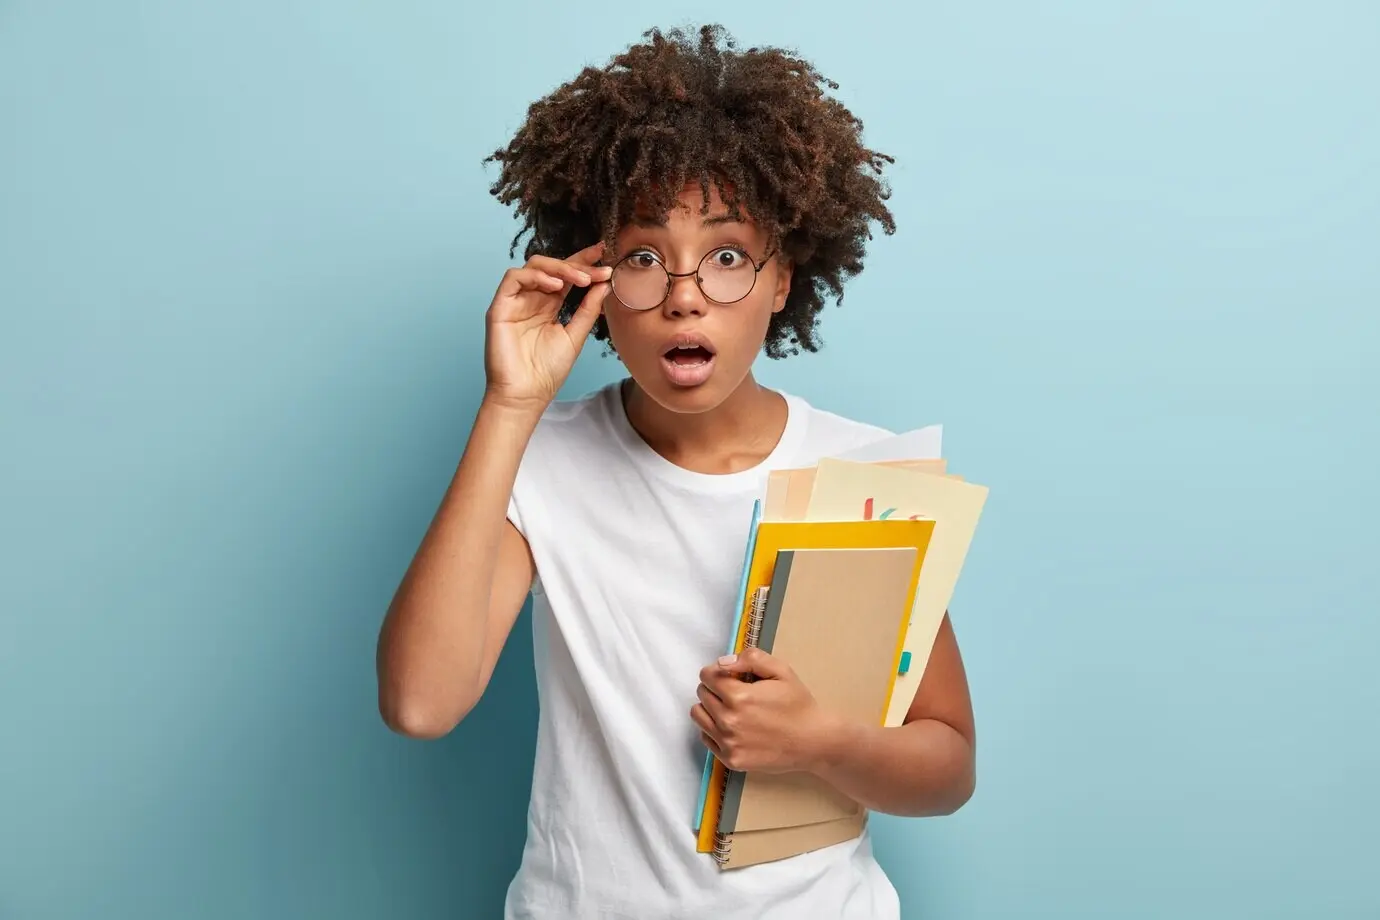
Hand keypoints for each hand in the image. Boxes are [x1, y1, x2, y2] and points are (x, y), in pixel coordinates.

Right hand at [483, 242, 612, 412]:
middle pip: (552, 266)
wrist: (526, 395)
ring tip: (581, 279)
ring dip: (560, 268)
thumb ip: (588, 309)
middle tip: (599, 268)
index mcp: (548, 306)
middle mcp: (531, 300)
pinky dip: (536, 276)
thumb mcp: (575, 336)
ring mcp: (515, 302)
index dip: (583, 262)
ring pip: (533, 266)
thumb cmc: (547, 372)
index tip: (605, 256)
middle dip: (577, 263)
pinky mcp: (500, 307)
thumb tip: (604, 284)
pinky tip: (556, 285)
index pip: (566, 276)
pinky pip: (513, 278)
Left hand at [690, 648, 839, 774]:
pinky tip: (733, 726)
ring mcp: (728, 743)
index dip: (718, 672)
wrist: (813, 742)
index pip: (707, 676)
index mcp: (739, 696)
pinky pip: (706, 738)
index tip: (731, 676)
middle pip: (702, 694)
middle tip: (735, 692)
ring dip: (709, 708)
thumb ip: (750, 659)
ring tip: (730, 708)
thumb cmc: (798, 704)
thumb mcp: (781, 671)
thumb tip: (722, 662)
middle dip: (715, 688)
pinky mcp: (731, 759)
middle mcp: (728, 721)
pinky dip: (714, 729)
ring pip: (698, 716)